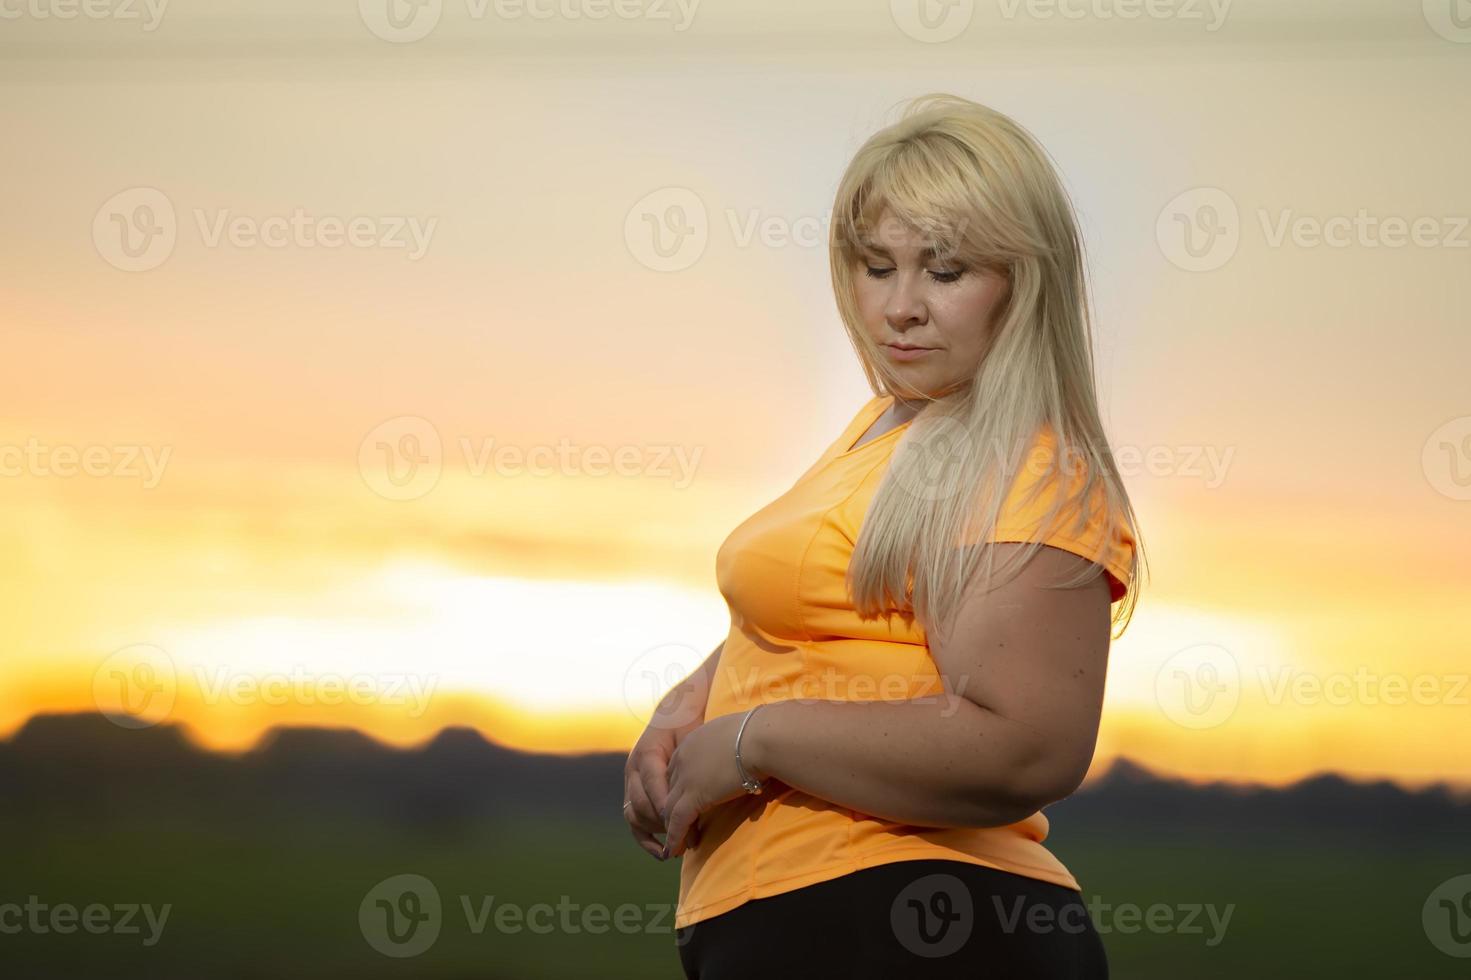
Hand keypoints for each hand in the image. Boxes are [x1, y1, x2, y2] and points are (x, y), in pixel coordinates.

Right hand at [624, 722, 678, 860]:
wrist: (674, 712)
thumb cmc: (688, 725)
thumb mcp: (690, 737)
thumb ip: (690, 761)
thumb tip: (700, 787)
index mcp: (646, 754)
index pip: (654, 787)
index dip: (667, 807)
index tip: (685, 824)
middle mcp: (633, 770)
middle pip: (642, 804)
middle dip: (664, 824)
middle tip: (689, 838)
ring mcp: (630, 782)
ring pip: (635, 815)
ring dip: (656, 832)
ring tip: (680, 846)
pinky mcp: (633, 792)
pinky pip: (634, 820)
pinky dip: (646, 839)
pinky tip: (662, 853)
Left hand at [662, 712, 757, 858]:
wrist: (761, 738)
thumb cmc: (761, 735)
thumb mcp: (737, 736)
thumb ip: (732, 748)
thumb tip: (745, 755)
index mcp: (692, 742)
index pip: (678, 771)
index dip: (681, 790)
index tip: (687, 804)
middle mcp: (683, 758)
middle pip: (670, 790)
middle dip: (672, 811)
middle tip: (679, 828)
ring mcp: (686, 777)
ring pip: (670, 809)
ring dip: (673, 830)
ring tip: (677, 847)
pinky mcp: (694, 795)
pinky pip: (678, 821)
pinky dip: (675, 838)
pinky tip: (674, 850)